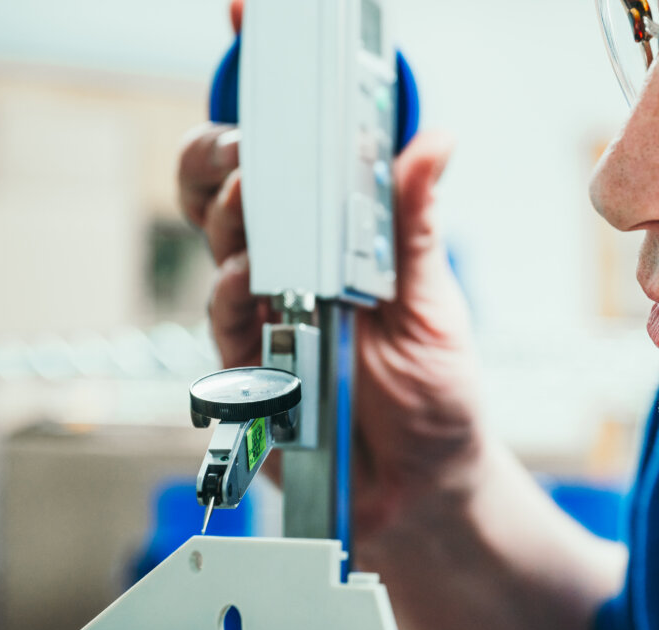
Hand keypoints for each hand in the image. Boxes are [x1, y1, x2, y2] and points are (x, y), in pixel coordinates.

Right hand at [177, 125, 486, 538]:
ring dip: (232, 223)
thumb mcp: (432, 302)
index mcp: (339, 252)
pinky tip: (250, 278)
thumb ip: (415, 226)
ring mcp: (269, 322)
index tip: (282, 117)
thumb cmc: (435, 392)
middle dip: (230, 168)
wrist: (424, 483)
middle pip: (237, 205)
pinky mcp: (251, 371)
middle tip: (249, 152)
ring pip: (223, 253)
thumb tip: (434, 142)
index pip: (293, 180)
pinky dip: (232, 293)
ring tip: (253, 201)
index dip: (274, 143)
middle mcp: (296, 279)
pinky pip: (226, 321)